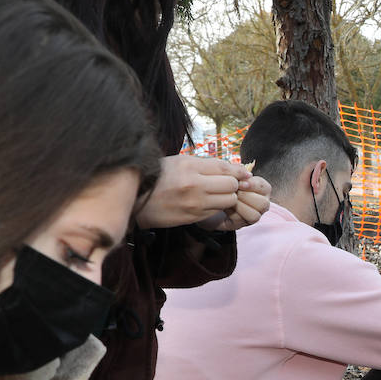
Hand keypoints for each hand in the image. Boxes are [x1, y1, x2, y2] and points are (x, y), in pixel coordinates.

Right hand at [136, 155, 254, 228]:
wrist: (136, 201)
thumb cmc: (158, 177)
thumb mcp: (178, 162)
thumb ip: (205, 164)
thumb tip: (234, 168)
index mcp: (188, 165)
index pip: (225, 167)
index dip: (238, 171)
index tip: (244, 174)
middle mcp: (194, 184)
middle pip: (232, 185)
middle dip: (233, 185)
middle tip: (226, 185)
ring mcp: (195, 203)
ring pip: (229, 200)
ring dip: (227, 198)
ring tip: (216, 194)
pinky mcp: (194, 217)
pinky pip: (218, 211)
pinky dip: (218, 208)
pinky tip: (208, 203)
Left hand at [207, 174, 271, 231]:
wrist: (208, 197)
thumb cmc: (222, 184)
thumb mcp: (230, 175)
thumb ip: (238, 172)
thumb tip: (243, 170)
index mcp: (262, 190)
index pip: (265, 188)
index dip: (253, 185)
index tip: (240, 183)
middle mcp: (261, 204)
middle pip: (263, 204)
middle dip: (246, 196)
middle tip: (233, 191)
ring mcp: (253, 216)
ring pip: (255, 215)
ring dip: (240, 206)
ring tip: (229, 199)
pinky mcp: (241, 224)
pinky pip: (241, 221)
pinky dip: (231, 213)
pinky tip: (224, 206)